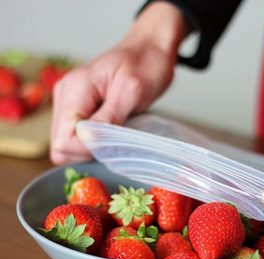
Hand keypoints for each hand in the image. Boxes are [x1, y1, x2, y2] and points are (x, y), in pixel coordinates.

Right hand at [50, 2, 186, 163]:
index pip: (63, 141)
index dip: (87, 150)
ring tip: (116, 132)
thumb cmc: (145, 64)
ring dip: (93, 147)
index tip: (112, 143)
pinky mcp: (80, 109)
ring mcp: (70, 103)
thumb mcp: (131, 91)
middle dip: (89, 151)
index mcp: (75, 90)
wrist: (149, 50)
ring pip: (69, 145)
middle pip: (62, 146)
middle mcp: (66, 97)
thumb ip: (108, 118)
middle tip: (116, 138)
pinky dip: (95, 142)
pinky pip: (79, 138)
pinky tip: (112, 131)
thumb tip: (87, 140)